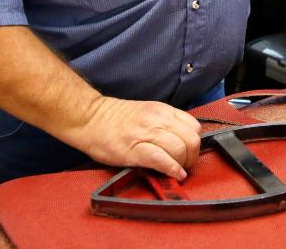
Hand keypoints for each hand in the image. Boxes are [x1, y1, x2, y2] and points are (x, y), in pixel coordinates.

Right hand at [80, 96, 202, 180]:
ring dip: (183, 164)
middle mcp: (158, 119)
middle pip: (191, 139)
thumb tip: (181, 141)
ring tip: (178, 170)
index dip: (195, 143)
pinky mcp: (135, 149)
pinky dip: (172, 169)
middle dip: (192, 156)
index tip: (189, 152)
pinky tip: (174, 174)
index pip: (193, 126)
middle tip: (185, 164)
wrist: (90, 118)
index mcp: (162, 110)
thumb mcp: (147, 112)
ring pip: (180, 149)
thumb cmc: (115, 118)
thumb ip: (165, 123)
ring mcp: (146, 133)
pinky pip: (162, 160)